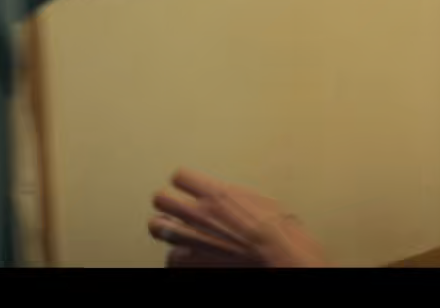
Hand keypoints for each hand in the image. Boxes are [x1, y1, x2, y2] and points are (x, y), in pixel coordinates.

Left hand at [148, 168, 329, 267]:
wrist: (282, 261)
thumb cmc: (281, 237)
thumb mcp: (264, 203)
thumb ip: (239, 198)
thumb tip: (235, 199)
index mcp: (218, 194)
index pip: (180, 176)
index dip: (184, 183)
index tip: (187, 188)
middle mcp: (200, 214)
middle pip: (161, 198)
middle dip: (167, 204)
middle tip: (174, 210)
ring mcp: (193, 239)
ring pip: (157, 227)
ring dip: (166, 230)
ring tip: (173, 233)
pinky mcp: (191, 263)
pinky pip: (172, 258)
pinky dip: (180, 259)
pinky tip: (189, 258)